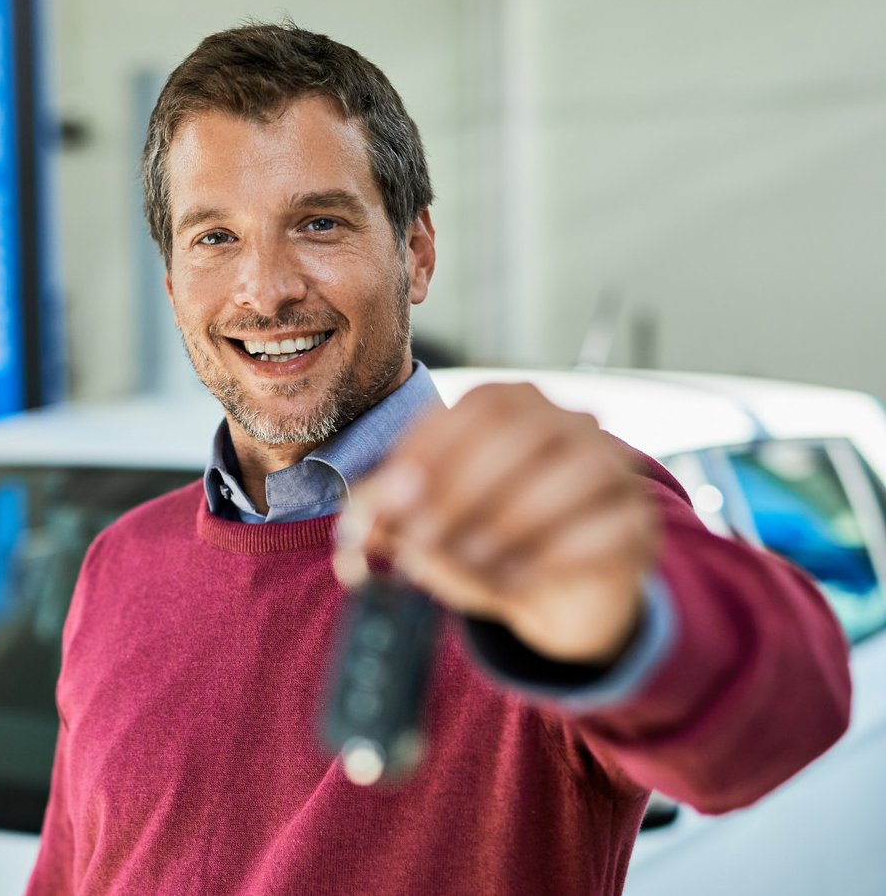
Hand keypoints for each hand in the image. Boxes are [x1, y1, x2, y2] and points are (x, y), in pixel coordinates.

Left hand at [334, 383, 660, 665]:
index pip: (475, 408)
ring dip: (509, 524)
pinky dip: (553, 558)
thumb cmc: (484, 540)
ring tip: (468, 564)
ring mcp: (612, 470)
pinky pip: (605, 530)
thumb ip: (391, 516)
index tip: (387, 502)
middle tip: (421, 539)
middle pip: (520, 434)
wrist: (558, 590)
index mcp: (514, 405)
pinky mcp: (637, 523)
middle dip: (461, 490)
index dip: (427, 452)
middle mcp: (569, 423)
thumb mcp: (428, 525)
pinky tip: (515, 583)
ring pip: (571, 476)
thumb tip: (358, 526)